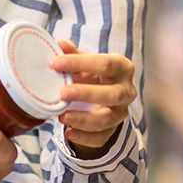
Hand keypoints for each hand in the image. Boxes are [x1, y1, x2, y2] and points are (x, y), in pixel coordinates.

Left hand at [51, 41, 135, 156]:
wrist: (101, 99)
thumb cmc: (94, 75)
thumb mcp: (85, 63)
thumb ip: (73, 54)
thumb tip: (60, 44)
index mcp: (122, 68)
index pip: (107, 64)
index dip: (81, 63)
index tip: (55, 64)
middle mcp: (126, 91)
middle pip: (113, 94)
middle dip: (86, 94)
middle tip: (62, 93)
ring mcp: (121, 113)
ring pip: (107, 119)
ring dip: (83, 119)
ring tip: (62, 116)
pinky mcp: (112, 130)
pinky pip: (101, 138)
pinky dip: (84, 137)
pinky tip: (69, 132)